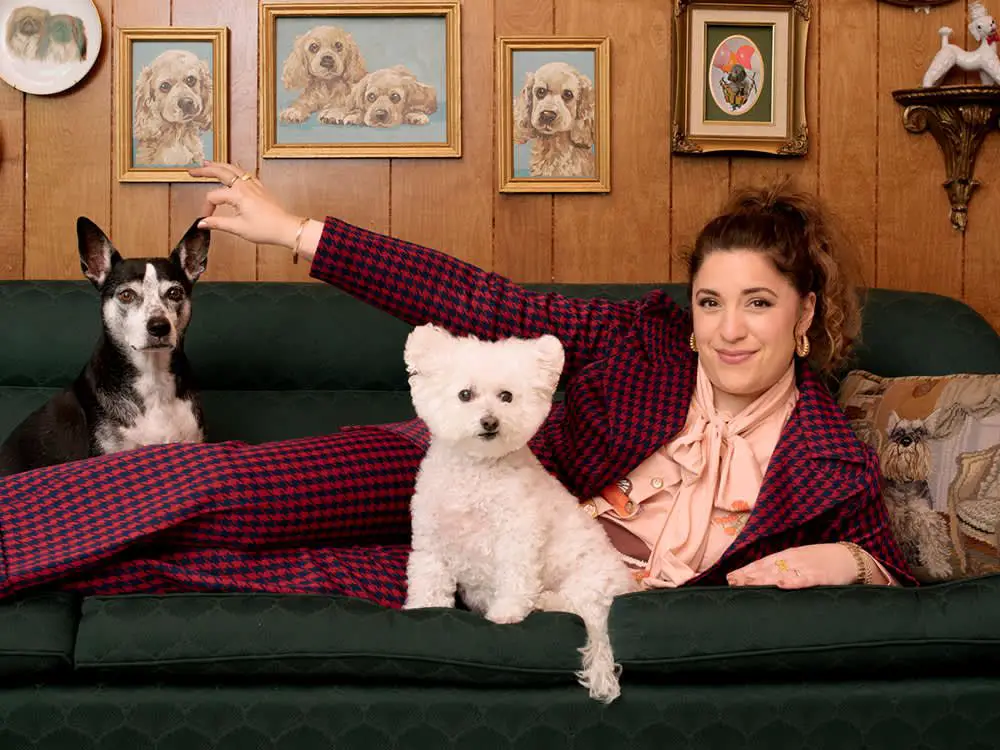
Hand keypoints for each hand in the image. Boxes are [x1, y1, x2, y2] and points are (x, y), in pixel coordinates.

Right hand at [187, 161, 303, 247]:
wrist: (286, 228)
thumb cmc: (266, 229)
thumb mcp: (238, 228)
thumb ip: (218, 223)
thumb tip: (202, 223)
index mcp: (238, 195)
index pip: (213, 197)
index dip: (206, 208)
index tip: (206, 219)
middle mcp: (245, 186)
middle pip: (221, 172)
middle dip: (205, 171)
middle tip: (192, 171)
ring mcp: (253, 185)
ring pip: (233, 169)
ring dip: (219, 165)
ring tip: (207, 163)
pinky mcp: (260, 187)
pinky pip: (244, 173)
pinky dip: (234, 169)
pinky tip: (231, 170)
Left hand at [726, 543, 857, 588]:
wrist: (850, 557)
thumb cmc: (822, 561)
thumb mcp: (800, 561)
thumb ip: (783, 568)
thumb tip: (764, 578)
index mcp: (787, 556)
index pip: (762, 563)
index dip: (746, 570)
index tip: (730, 578)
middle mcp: (793, 560)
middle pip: (767, 569)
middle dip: (748, 576)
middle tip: (732, 583)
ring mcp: (806, 567)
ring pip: (781, 573)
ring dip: (763, 579)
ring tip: (747, 583)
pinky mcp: (820, 576)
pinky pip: (805, 580)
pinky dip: (793, 582)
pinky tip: (781, 585)